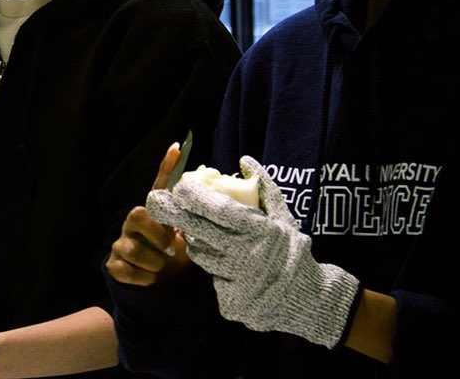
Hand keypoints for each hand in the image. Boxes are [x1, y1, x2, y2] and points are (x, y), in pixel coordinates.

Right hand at [106, 142, 190, 285]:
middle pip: (137, 216)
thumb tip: (206, 205)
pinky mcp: (113, 263)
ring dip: (155, 264)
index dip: (166, 167)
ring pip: (135, 251)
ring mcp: (120, 242)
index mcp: (153, 212)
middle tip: (168, 248)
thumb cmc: (170, 253)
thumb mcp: (180, 236)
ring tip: (161, 266)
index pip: (158, 185)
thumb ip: (187, 221)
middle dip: (156, 235)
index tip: (177, 149)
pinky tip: (149, 276)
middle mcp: (132, 222)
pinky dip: (145, 279)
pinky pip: (129, 271)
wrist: (155, 282)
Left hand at [147, 156, 360, 348]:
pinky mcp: (230, 300)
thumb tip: (244, 159)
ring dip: (196, 241)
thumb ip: (264, 186)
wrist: (304, 298)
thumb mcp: (283, 216)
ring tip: (200, 233)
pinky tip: (225, 264)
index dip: (195, 197)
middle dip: (174, 213)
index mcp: (259, 231)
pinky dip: (214, 267)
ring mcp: (237, 280)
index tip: (179, 186)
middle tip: (155, 200)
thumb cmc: (292, 250)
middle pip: (199, 230)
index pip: (219, 210)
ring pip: (201, 254)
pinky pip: (212, 277)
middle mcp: (246, 255)